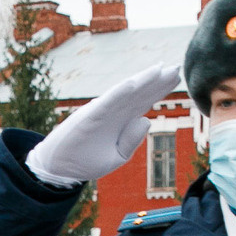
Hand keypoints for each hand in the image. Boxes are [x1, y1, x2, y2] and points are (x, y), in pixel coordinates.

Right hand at [23, 63, 185, 186]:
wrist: (59, 169)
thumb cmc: (86, 161)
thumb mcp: (116, 156)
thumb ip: (132, 140)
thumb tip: (147, 120)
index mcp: (121, 121)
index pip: (144, 101)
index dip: (159, 88)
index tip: (176, 76)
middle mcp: (113, 112)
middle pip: (139, 93)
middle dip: (157, 81)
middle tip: (176, 67)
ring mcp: (101, 113)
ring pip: (125, 94)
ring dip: (141, 82)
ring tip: (159, 69)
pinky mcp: (88, 118)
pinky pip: (106, 104)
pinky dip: (118, 93)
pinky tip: (132, 83)